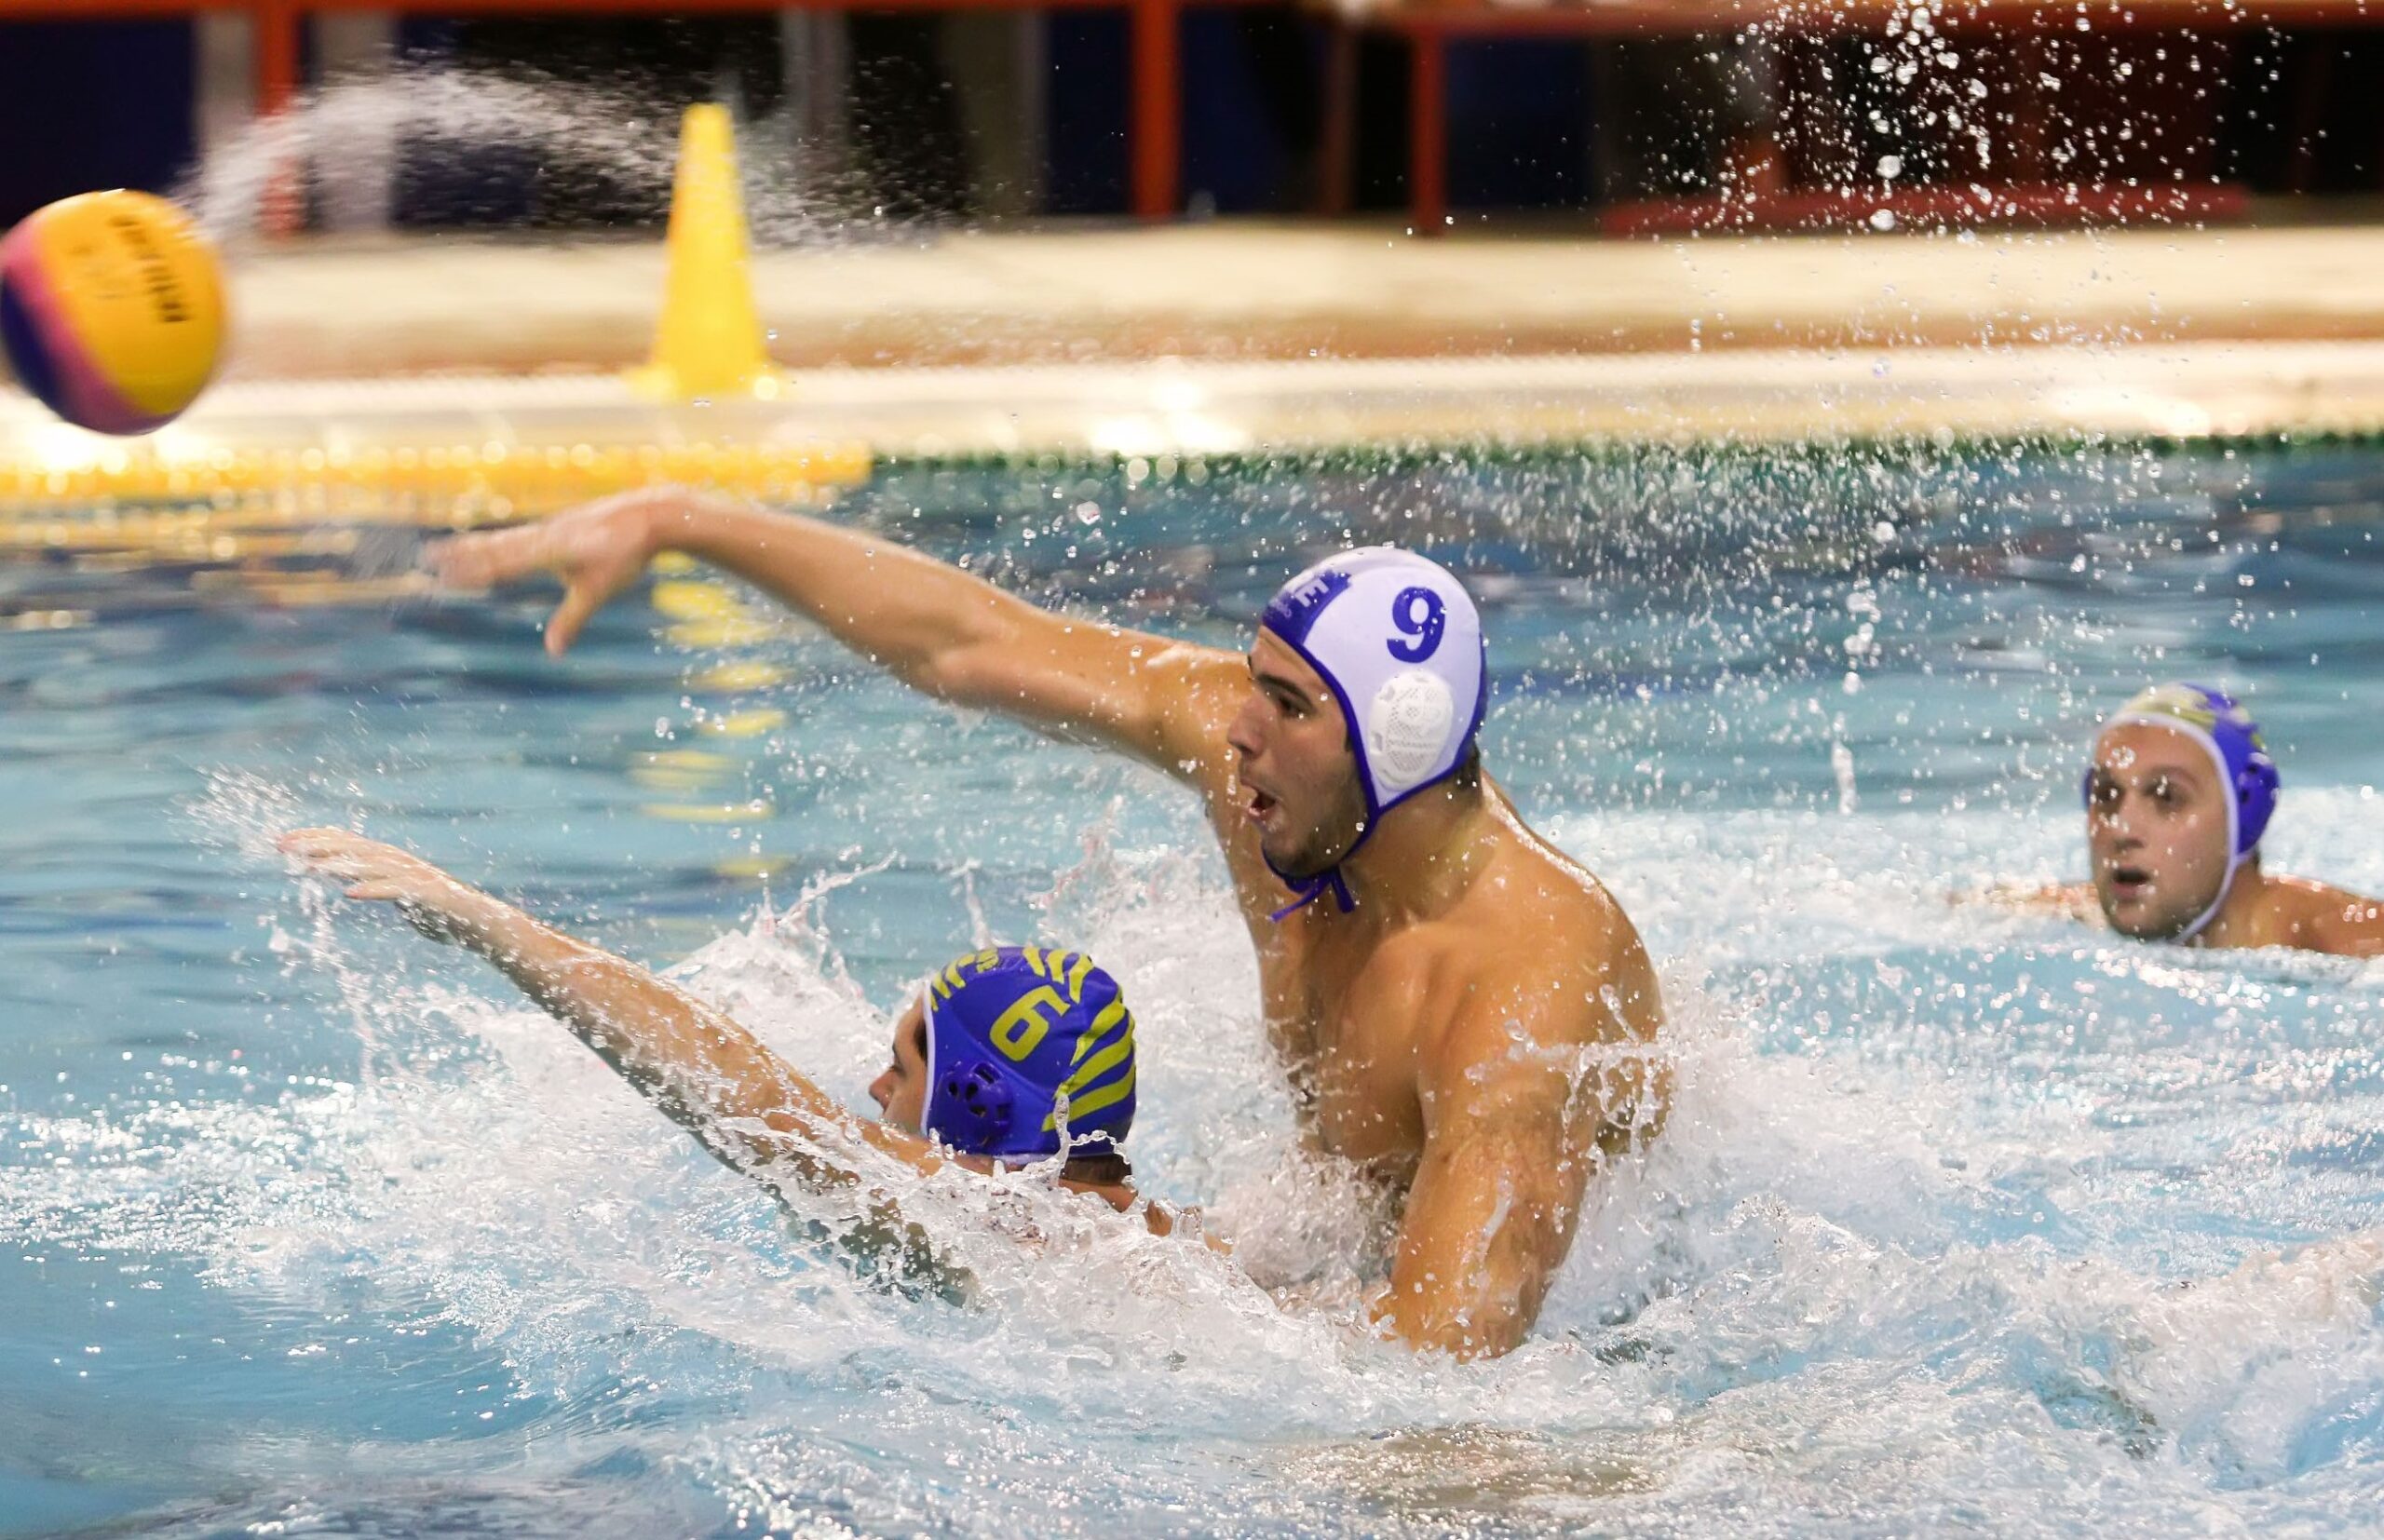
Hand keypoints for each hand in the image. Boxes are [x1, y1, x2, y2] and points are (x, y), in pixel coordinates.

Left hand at [278, 828, 487, 942]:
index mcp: (391, 860)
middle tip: (282, 846)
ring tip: (310, 866)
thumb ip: (378, 886)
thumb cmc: (441, 914)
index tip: (283, 841)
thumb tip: (354, 886)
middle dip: (315, 845)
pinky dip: (374, 889)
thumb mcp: (401, 896)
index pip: (346, 842)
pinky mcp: (427, 894)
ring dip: (338, 864)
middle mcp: (399, 861)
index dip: (315, 838)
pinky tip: (350, 893)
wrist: (482, 923)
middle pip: (351, 847)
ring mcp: (414, 876)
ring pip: (370, 864)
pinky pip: (396, 891)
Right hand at [429, 488, 693, 655]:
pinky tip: (494, 545)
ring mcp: (550, 528)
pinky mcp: (560, 526)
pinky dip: (499, 541)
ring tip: (448, 548)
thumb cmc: (625, 555)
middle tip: (427, 555)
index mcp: (548, 550)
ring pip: (505, 539)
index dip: (471, 571)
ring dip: (475, 545)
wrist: (650, 515)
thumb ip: (572, 620)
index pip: (501, 564)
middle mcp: (542, 535)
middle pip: (494, 546)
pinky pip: (521, 535)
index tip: (443, 575)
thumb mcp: (597, 592)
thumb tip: (552, 652)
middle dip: (461, 554)